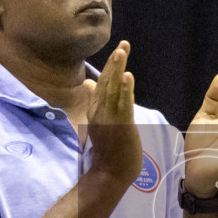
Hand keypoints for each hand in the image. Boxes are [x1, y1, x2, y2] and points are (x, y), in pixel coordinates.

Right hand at [85, 41, 141, 184]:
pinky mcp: (120, 127)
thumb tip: (90, 84)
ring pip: (113, 90)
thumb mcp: (100, 122)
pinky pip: (122, 105)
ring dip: (117, 70)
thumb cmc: (109, 149)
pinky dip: (125, 90)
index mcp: (96, 109)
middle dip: (115, 63)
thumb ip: (97, 102)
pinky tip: (128, 76)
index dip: (111, 66)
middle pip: (106, 82)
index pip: (103, 83)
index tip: (119, 50)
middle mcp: (100, 111)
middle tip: (123, 44)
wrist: (110, 173)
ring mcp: (109, 119)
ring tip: (122, 52)